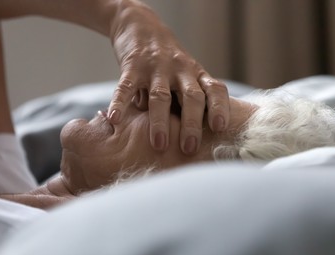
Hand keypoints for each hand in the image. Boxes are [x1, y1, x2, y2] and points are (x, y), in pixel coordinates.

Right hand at [107, 2, 229, 154]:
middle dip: (191, 124)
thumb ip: (189, 101)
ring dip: (160, 121)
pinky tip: (115, 119)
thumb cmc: (168, 63)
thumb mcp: (186, 75)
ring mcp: (157, 67)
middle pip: (191, 97)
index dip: (219, 108)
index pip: (214, 90)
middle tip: (190, 148)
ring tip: (159, 144)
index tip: (219, 128)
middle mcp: (181, 70)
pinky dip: (120, 103)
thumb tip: (194, 140)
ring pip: (161, 96)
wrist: (141, 25)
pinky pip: (126, 87)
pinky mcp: (133, 65)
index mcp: (197, 75)